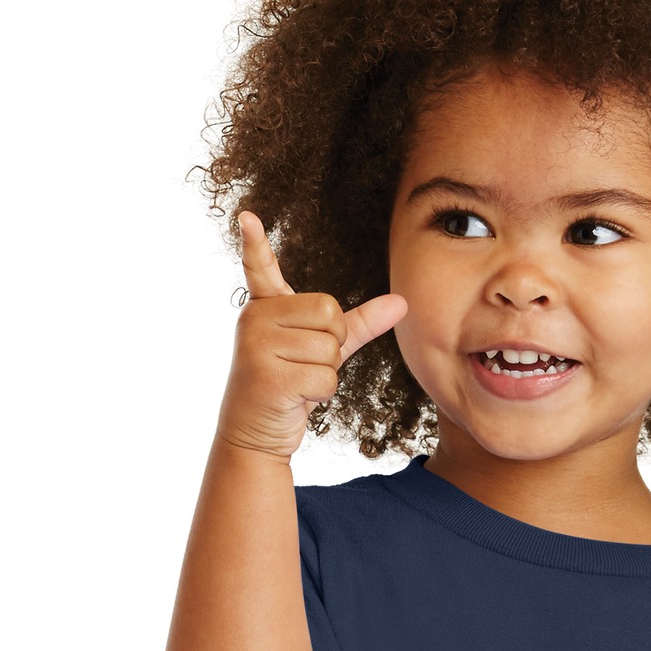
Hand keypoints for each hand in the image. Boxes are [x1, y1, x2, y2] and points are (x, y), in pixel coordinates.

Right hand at [215, 211, 407, 460]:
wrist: (253, 435)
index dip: (255, 243)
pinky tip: (295, 398)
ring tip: (296, 382)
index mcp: (264, 308)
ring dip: (326, 374)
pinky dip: (321, 393)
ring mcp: (256, 346)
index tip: (248, 216)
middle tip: (303, 365)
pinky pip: (325, 377)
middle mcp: (254, 319)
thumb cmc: (289, 387)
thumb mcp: (322, 351)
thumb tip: (402, 303)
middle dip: (332, 345)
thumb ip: (359, 325)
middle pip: (331, 313)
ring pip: (330, 349)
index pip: (260, 268)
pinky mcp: (267, 376)